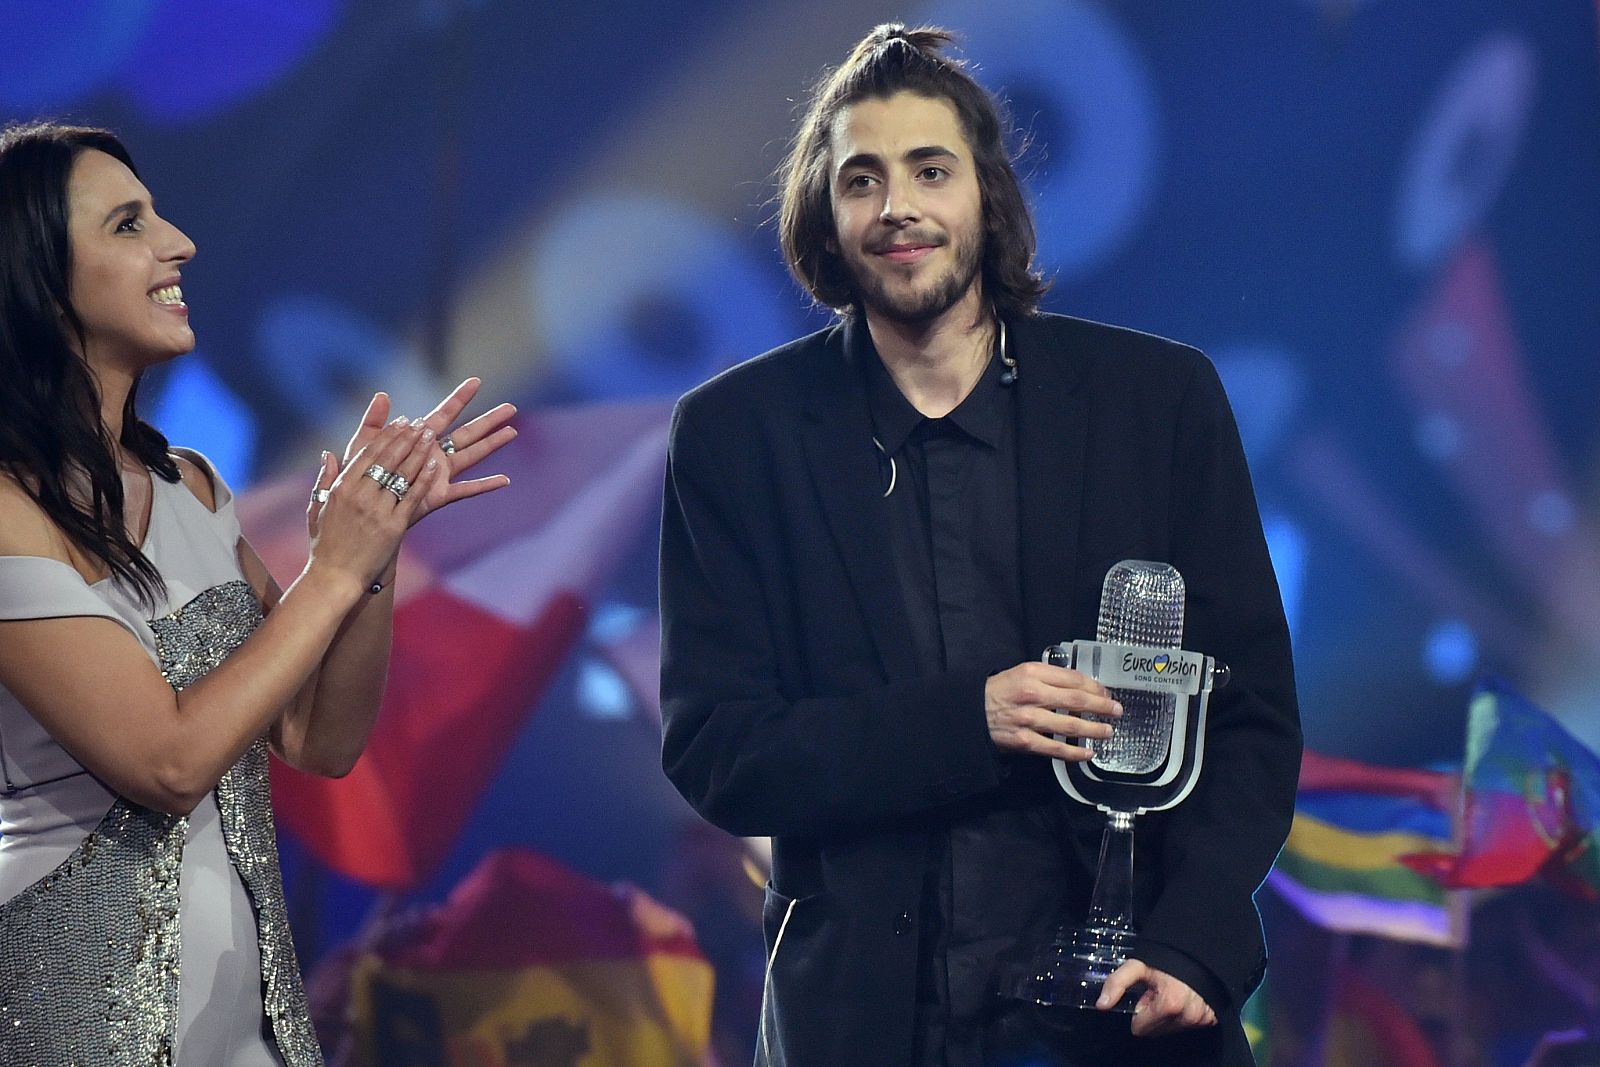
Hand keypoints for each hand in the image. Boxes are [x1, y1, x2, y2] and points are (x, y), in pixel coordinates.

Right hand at [306, 418, 443, 590]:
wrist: (335, 577)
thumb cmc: (325, 545)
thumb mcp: (317, 509)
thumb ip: (324, 480)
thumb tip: (328, 454)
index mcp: (340, 488)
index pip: (367, 454)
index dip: (386, 436)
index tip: (400, 422)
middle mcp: (359, 495)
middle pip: (387, 459)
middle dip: (405, 438)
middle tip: (420, 423)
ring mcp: (377, 510)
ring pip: (401, 474)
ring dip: (417, 452)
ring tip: (429, 435)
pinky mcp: (393, 526)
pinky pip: (411, 497)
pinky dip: (423, 479)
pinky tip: (433, 465)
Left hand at [337, 379, 514, 524]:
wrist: (360, 511)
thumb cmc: (360, 477)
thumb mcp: (365, 446)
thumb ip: (374, 422)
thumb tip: (383, 395)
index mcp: (418, 439)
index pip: (444, 413)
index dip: (460, 398)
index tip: (476, 381)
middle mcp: (434, 454)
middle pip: (468, 433)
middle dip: (489, 420)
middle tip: (511, 407)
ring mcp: (439, 474)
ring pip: (473, 455)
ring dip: (493, 444)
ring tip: (513, 432)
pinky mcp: (439, 495)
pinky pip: (466, 490)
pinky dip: (485, 485)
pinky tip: (504, 481)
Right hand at [984, 661, 1120, 760]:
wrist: (971, 711)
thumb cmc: (999, 691)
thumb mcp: (1022, 673)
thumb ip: (1049, 677)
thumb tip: (1081, 686)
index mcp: (1033, 673)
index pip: (1073, 678)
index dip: (1095, 686)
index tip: (1106, 693)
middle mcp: (1033, 694)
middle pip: (1077, 700)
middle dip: (1102, 706)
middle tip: (1117, 711)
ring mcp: (1029, 719)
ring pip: (1070, 724)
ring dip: (1094, 729)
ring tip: (1107, 732)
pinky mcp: (1025, 740)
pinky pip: (1055, 748)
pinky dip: (1074, 752)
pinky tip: (1087, 753)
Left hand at [1098, 959, 1217, 1036]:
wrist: (1198, 951)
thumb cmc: (1166, 958)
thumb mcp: (1138, 965)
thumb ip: (1117, 983)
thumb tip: (1101, 1005)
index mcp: (1169, 1005)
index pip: (1140, 1028)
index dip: (1140, 1010)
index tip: (1147, 995)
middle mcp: (1187, 1016)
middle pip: (1156, 1031)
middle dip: (1153, 1014)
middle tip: (1159, 992)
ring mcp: (1201, 1020)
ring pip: (1171, 1029)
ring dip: (1167, 1015)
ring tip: (1172, 993)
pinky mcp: (1211, 1019)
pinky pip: (1189, 1025)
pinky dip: (1183, 1015)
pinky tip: (1184, 998)